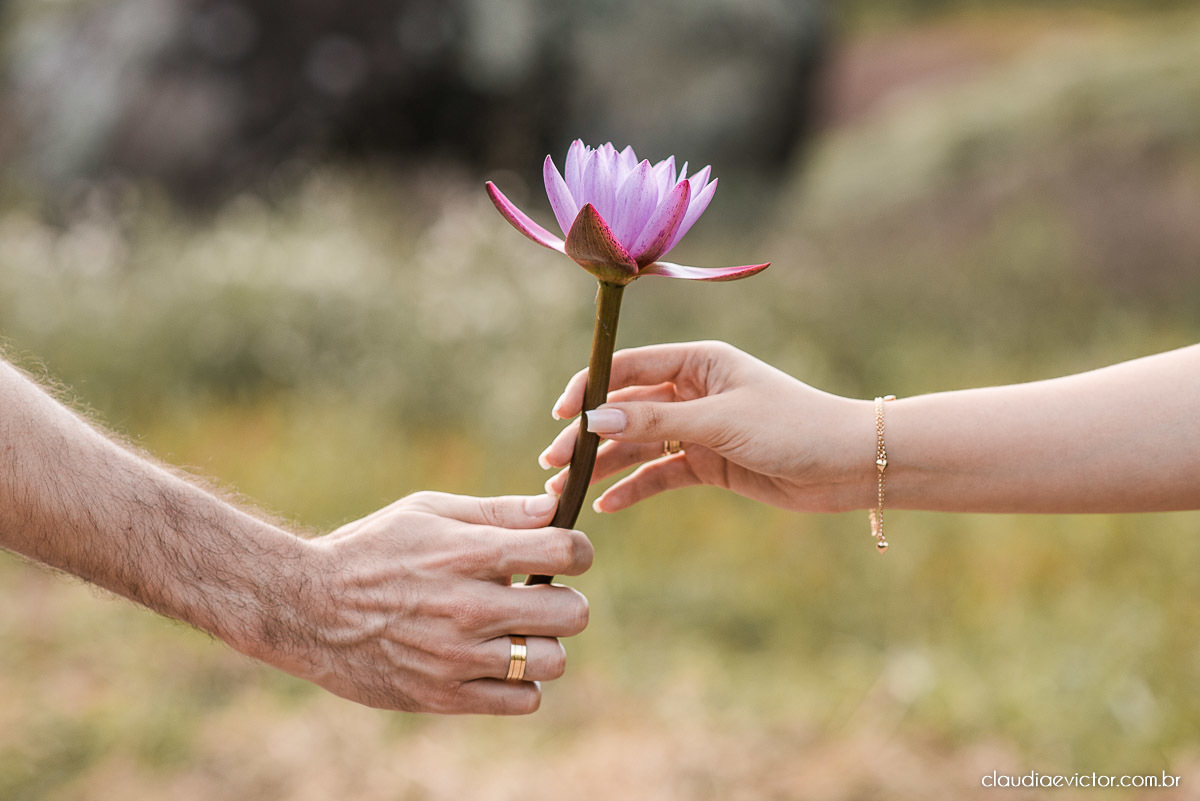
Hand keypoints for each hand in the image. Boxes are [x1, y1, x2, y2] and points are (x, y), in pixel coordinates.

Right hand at [265, 491, 591, 714]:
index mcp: (470, 554)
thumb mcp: (428, 511)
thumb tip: (552, 507)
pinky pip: (523, 700)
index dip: (576, 550)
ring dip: (545, 645)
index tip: (564, 554)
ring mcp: (459, 656)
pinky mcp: (445, 696)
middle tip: (541, 598)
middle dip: (566, 601)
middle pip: (572, 613)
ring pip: (552, 661)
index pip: (565, 551)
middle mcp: (471, 607)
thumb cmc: (371, 549)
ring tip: (518, 633)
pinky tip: (499, 662)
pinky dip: (522, 683)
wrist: (306, 608)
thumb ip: (495, 512)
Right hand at [540, 341, 873, 513]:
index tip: (560, 415)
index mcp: (698, 362)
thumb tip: (595, 418)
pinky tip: (607, 505)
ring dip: (605, 464)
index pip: (629, 367)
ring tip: (566, 488)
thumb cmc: (792, 427)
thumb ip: (657, 421)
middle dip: (588, 434)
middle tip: (552, 462)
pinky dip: (635, 487)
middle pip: (626, 409)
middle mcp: (693, 391)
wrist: (848, 465)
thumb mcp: (720, 422)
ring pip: (638, 444)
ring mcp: (699, 428)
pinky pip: (660, 473)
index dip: (589, 387)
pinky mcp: (708, 463)